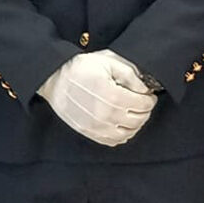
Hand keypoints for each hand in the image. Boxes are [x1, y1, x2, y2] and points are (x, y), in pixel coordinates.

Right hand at [38, 50, 156, 146]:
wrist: (53, 79)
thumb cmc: (79, 68)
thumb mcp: (107, 61)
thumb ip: (130, 74)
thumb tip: (145, 88)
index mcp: (113, 95)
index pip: (144, 105)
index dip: (150, 99)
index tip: (148, 95)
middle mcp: (106, 114)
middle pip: (139, 120)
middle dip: (145, 111)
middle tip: (142, 103)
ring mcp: (97, 126)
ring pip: (128, 133)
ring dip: (135, 124)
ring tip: (132, 113)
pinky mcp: (89, 132)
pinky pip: (113, 141)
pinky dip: (122, 134)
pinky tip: (120, 124)